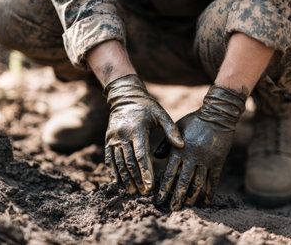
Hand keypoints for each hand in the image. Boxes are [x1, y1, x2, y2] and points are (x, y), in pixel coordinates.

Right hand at [104, 74, 183, 194]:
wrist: (125, 97)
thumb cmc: (147, 107)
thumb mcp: (160, 114)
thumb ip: (171, 130)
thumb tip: (182, 146)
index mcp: (138, 130)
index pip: (141, 155)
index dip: (145, 172)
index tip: (150, 186)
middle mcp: (123, 136)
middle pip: (129, 162)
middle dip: (137, 179)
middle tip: (143, 193)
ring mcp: (113, 138)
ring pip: (118, 162)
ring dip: (125, 178)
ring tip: (132, 191)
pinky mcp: (108, 140)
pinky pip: (109, 158)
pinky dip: (113, 171)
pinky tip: (117, 183)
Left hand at [155, 85, 245, 209]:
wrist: (217, 115)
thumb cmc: (194, 121)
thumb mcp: (176, 129)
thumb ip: (165, 144)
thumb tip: (155, 157)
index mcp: (179, 151)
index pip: (169, 174)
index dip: (163, 188)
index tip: (158, 200)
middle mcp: (191, 157)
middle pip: (183, 182)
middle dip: (176, 197)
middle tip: (172, 209)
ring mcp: (206, 160)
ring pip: (197, 183)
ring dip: (192, 196)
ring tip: (187, 206)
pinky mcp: (218, 161)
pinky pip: (213, 180)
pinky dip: (210, 191)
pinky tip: (206, 200)